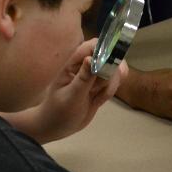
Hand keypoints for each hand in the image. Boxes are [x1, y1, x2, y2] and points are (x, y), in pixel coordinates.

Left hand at [4, 39, 127, 143]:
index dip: (106, 50)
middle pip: (109, 57)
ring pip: (114, 71)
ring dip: (110, 85)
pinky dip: (109, 92)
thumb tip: (91, 58)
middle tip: (98, 89)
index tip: (110, 65)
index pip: (93, 45)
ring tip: (95, 98)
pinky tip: (97, 101)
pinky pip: (113, 83)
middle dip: (110, 73)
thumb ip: (83, 78)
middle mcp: (86, 65)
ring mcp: (94, 75)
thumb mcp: (71, 96)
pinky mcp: (101, 85)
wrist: (57, 126)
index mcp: (73, 62)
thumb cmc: (58, 111)